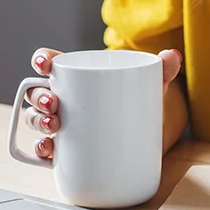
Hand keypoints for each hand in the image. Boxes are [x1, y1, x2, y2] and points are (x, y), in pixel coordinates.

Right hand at [23, 47, 182, 159]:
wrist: (150, 131)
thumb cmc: (140, 98)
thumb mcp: (151, 82)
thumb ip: (162, 68)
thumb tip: (173, 56)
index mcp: (77, 74)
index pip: (50, 62)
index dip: (41, 60)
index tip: (44, 65)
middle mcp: (64, 98)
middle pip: (38, 93)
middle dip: (39, 97)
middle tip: (54, 104)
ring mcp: (64, 124)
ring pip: (37, 120)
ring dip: (37, 123)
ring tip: (53, 127)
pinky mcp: (69, 149)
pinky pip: (46, 150)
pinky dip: (41, 151)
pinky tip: (47, 152)